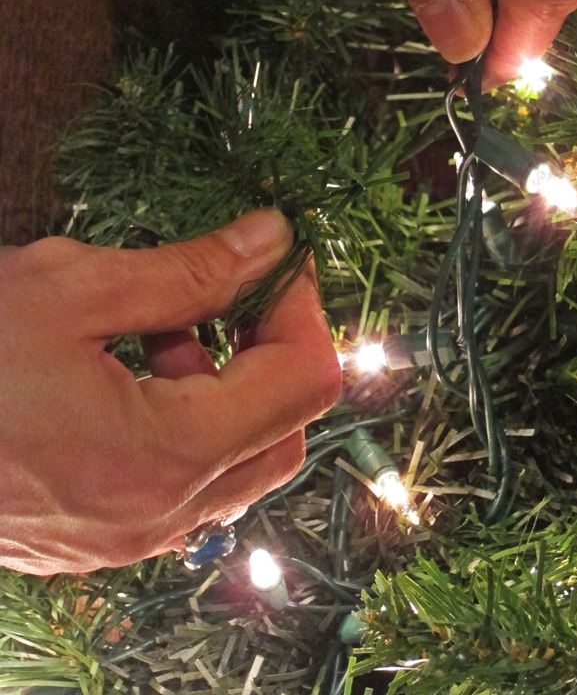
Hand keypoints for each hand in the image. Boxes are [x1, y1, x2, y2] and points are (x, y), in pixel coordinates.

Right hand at [0, 210, 340, 574]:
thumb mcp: (73, 288)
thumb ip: (191, 269)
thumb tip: (270, 239)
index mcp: (164, 457)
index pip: (302, 382)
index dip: (301, 306)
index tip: (275, 258)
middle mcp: (158, 516)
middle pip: (285, 433)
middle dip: (273, 353)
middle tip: (231, 293)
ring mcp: (126, 538)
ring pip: (239, 465)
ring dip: (232, 389)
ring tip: (167, 330)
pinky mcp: (96, 536)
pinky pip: (186, 485)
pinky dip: (189, 423)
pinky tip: (133, 373)